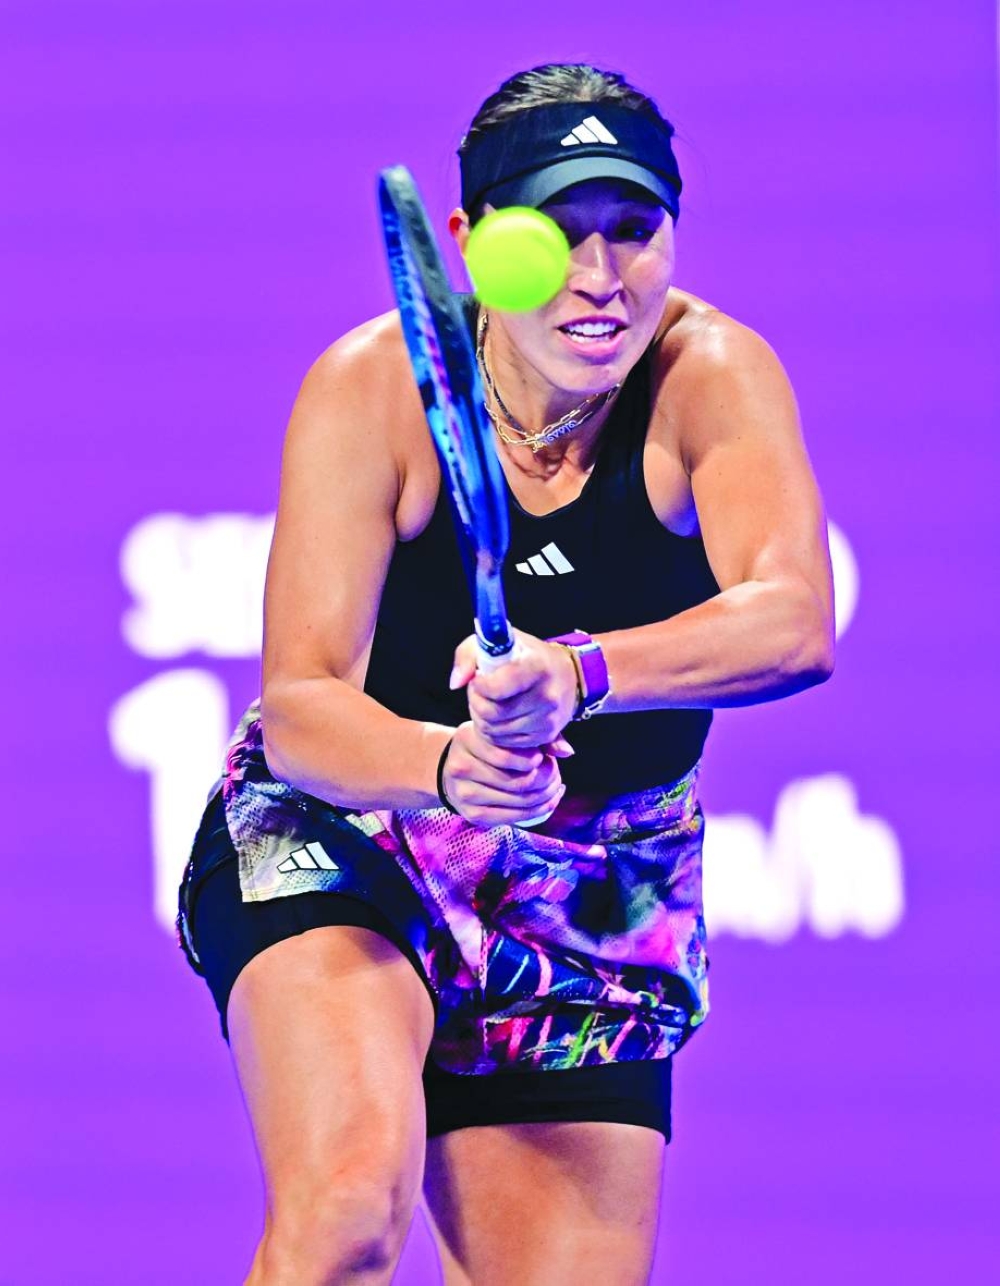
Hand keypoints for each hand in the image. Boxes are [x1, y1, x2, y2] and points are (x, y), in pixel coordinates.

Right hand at [440, 720, 565, 827]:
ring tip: (554, 785)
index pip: (509, 755)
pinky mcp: (473, 815)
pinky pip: (514, 817)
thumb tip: (567, 752)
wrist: (450, 768)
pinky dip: (539, 810)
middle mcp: (462, 767)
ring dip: (546, 795)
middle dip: (546, 778)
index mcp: (467, 739)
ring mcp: (465, 794)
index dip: (535, 759)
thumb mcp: (503, 733)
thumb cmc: (486, 746)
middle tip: (555, 771)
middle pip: (519, 781)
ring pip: (520, 801)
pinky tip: (549, 800)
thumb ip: (536, 738)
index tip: (543, 756)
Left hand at [450, 628, 578, 750]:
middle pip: (491, 714)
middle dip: (476, 702)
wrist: (566, 675)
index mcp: (536, 667)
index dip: (479, 685)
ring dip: (483, 718)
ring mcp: (547, 719)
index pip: (496, 689)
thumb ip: (467, 655)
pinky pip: (505, 743)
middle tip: (480, 691)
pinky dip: (495, 732)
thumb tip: (455, 683)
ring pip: (494, 731)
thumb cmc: (524, 655)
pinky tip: (500, 716)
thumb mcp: (495, 642)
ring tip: (491, 702)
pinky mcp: (546, 736)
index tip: (480, 678)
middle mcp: (546, 695)